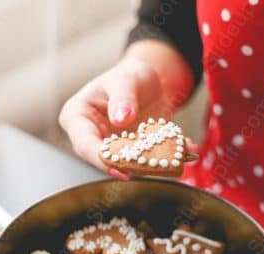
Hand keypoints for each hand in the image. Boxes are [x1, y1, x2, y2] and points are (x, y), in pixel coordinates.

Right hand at [59, 41, 196, 179]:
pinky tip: (186, 150)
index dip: (100, 158)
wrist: (148, 80)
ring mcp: (113, 147)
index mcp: (77, 117)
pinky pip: (149, 159)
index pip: (84, 143)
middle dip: (128, 166)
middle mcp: (92, 136)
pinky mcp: (133, 154)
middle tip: (149, 168)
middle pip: (104, 158)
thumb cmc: (128, 76)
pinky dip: (168, 157)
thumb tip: (121, 118)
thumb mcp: (125, 79)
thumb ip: (123, 97)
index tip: (119, 167)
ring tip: (173, 161)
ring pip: (128, 164)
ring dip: (151, 164)